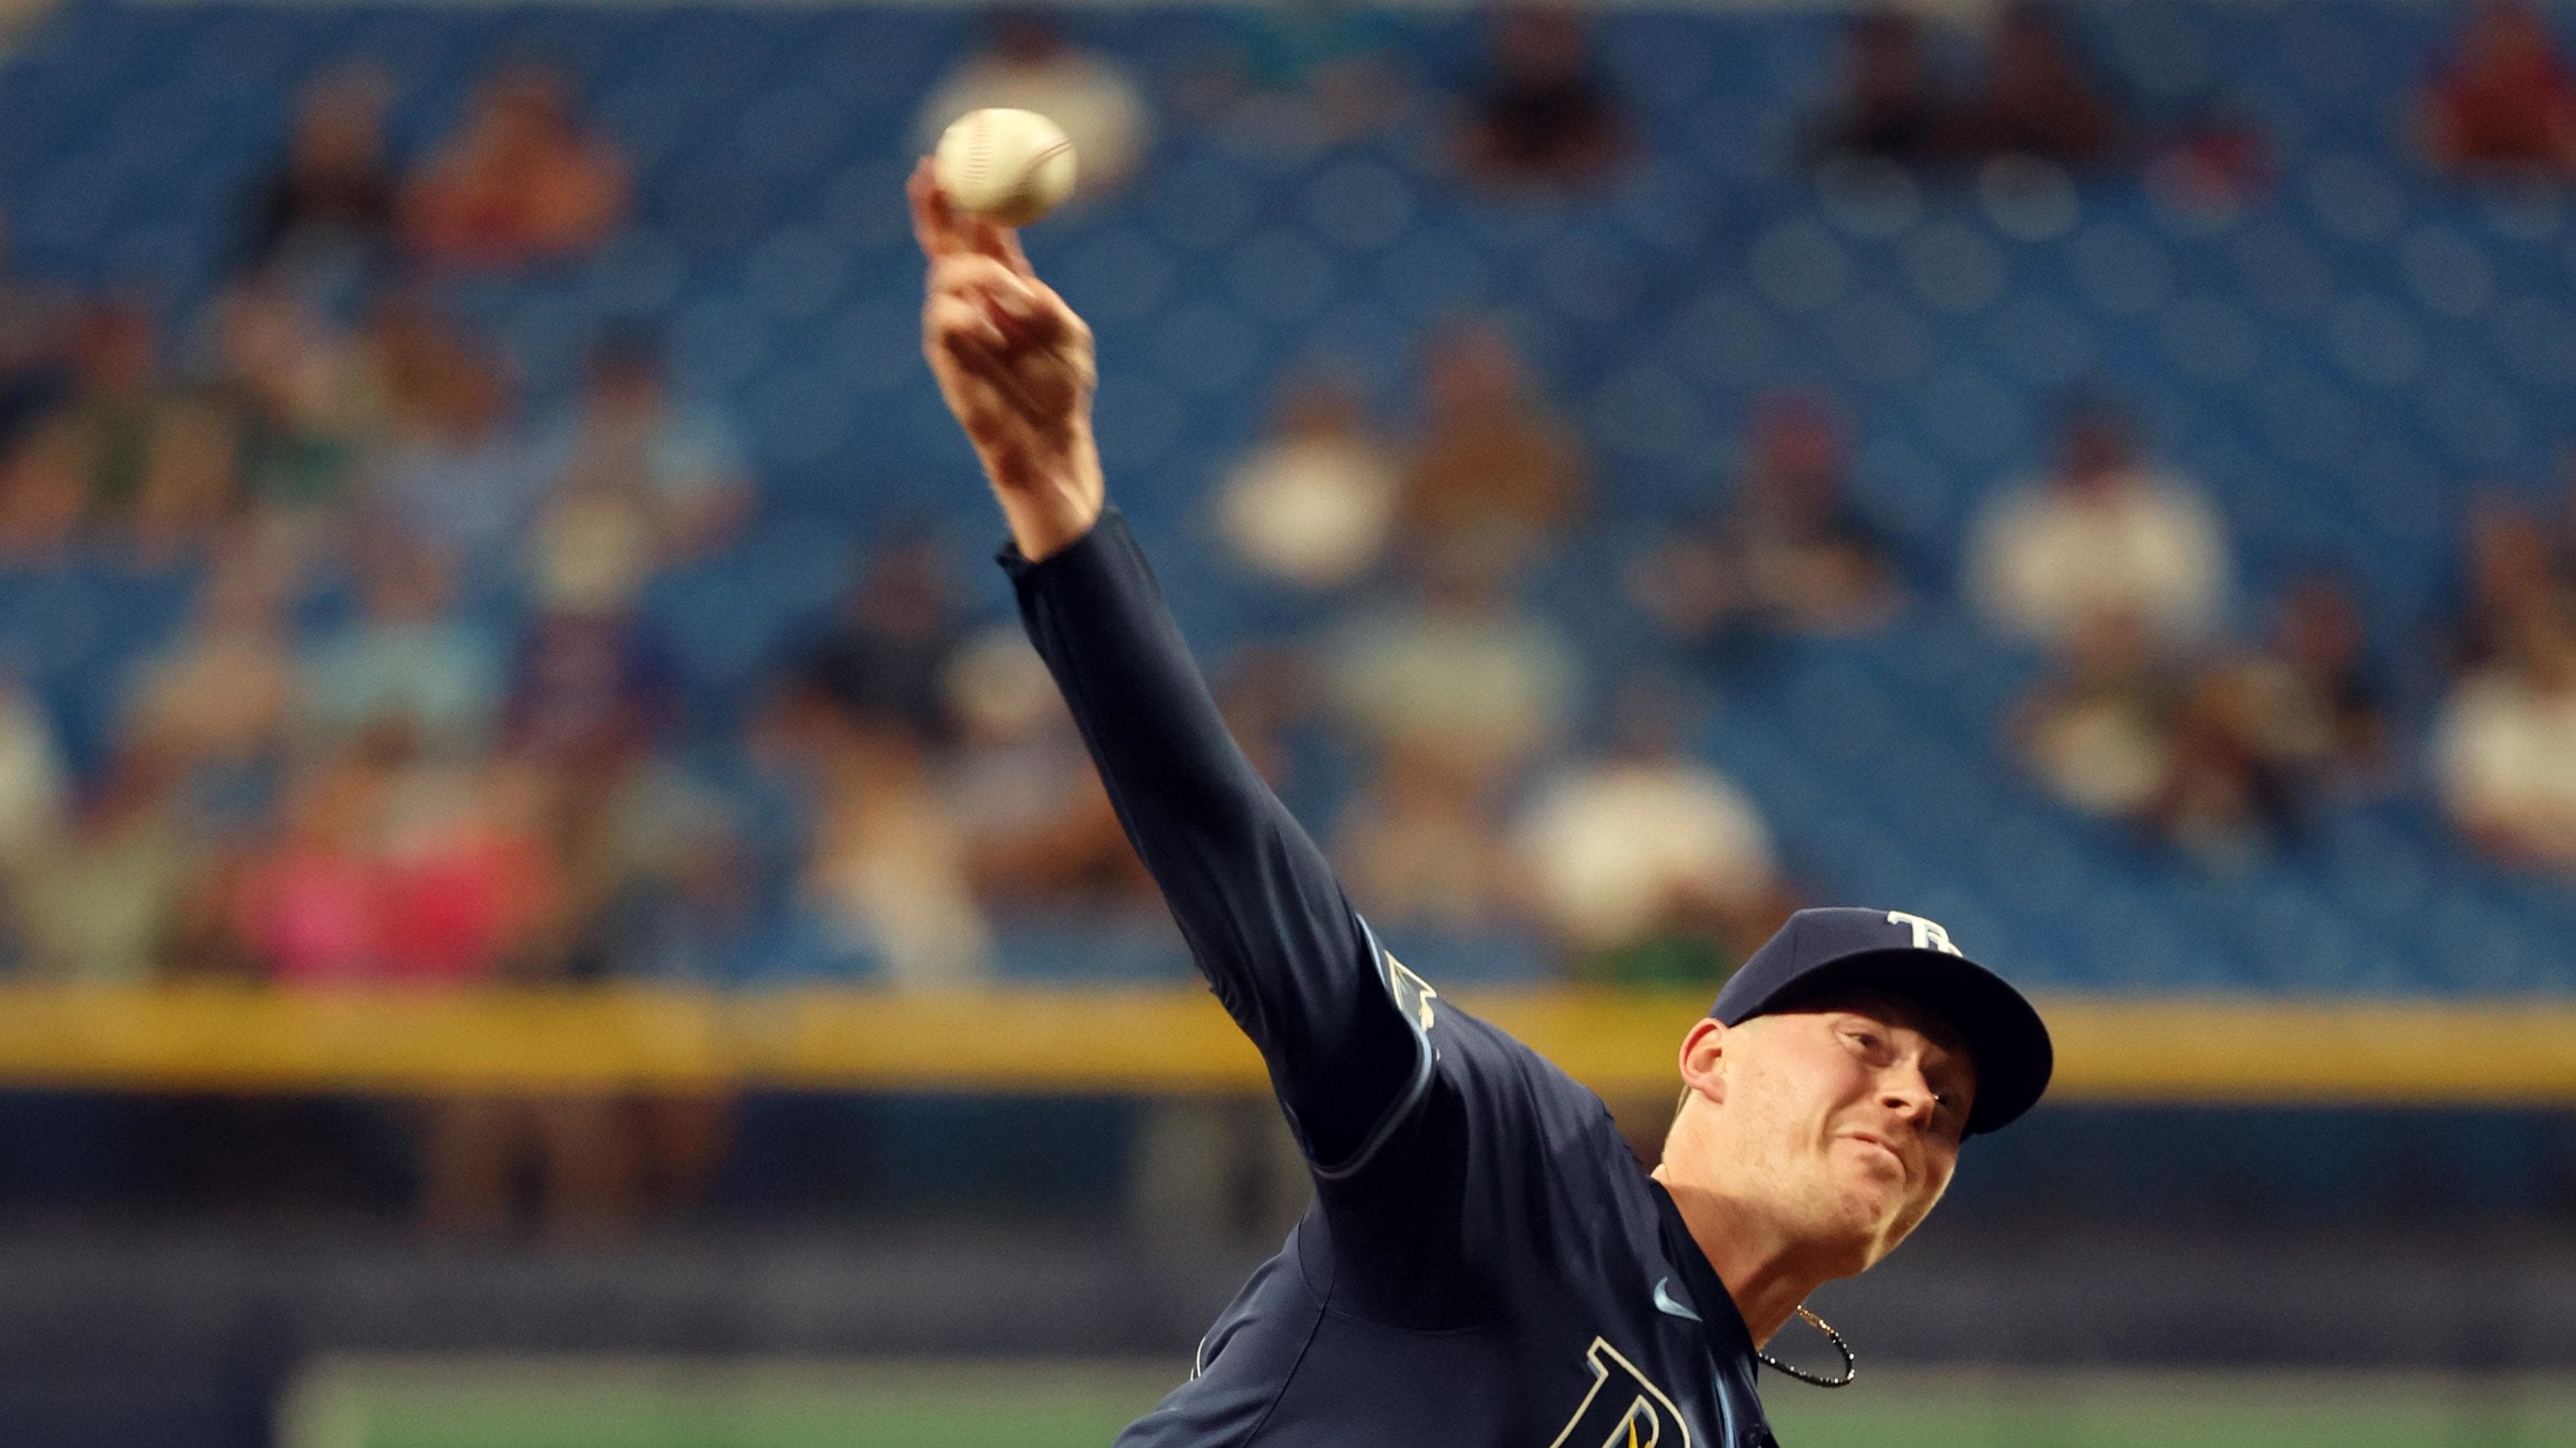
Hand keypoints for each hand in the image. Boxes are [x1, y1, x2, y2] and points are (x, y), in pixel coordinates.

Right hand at [911, 157, 1103, 560]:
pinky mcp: (945, 356)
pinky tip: (996, 338)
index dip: (970, 198)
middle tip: (929, 173)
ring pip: (948, 277)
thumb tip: (1010, 281)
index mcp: (1009, 287)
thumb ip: (1042, 302)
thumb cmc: (1062, 390)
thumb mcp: (1068, 334)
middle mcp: (975, 300)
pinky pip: (946, 319)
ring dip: (982, 278)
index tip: (958, 159)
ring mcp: (955, 326)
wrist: (1050, 443)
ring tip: (1015, 308)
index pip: (982, 233)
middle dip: (934, 206)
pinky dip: (973, 319)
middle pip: (945, 243)